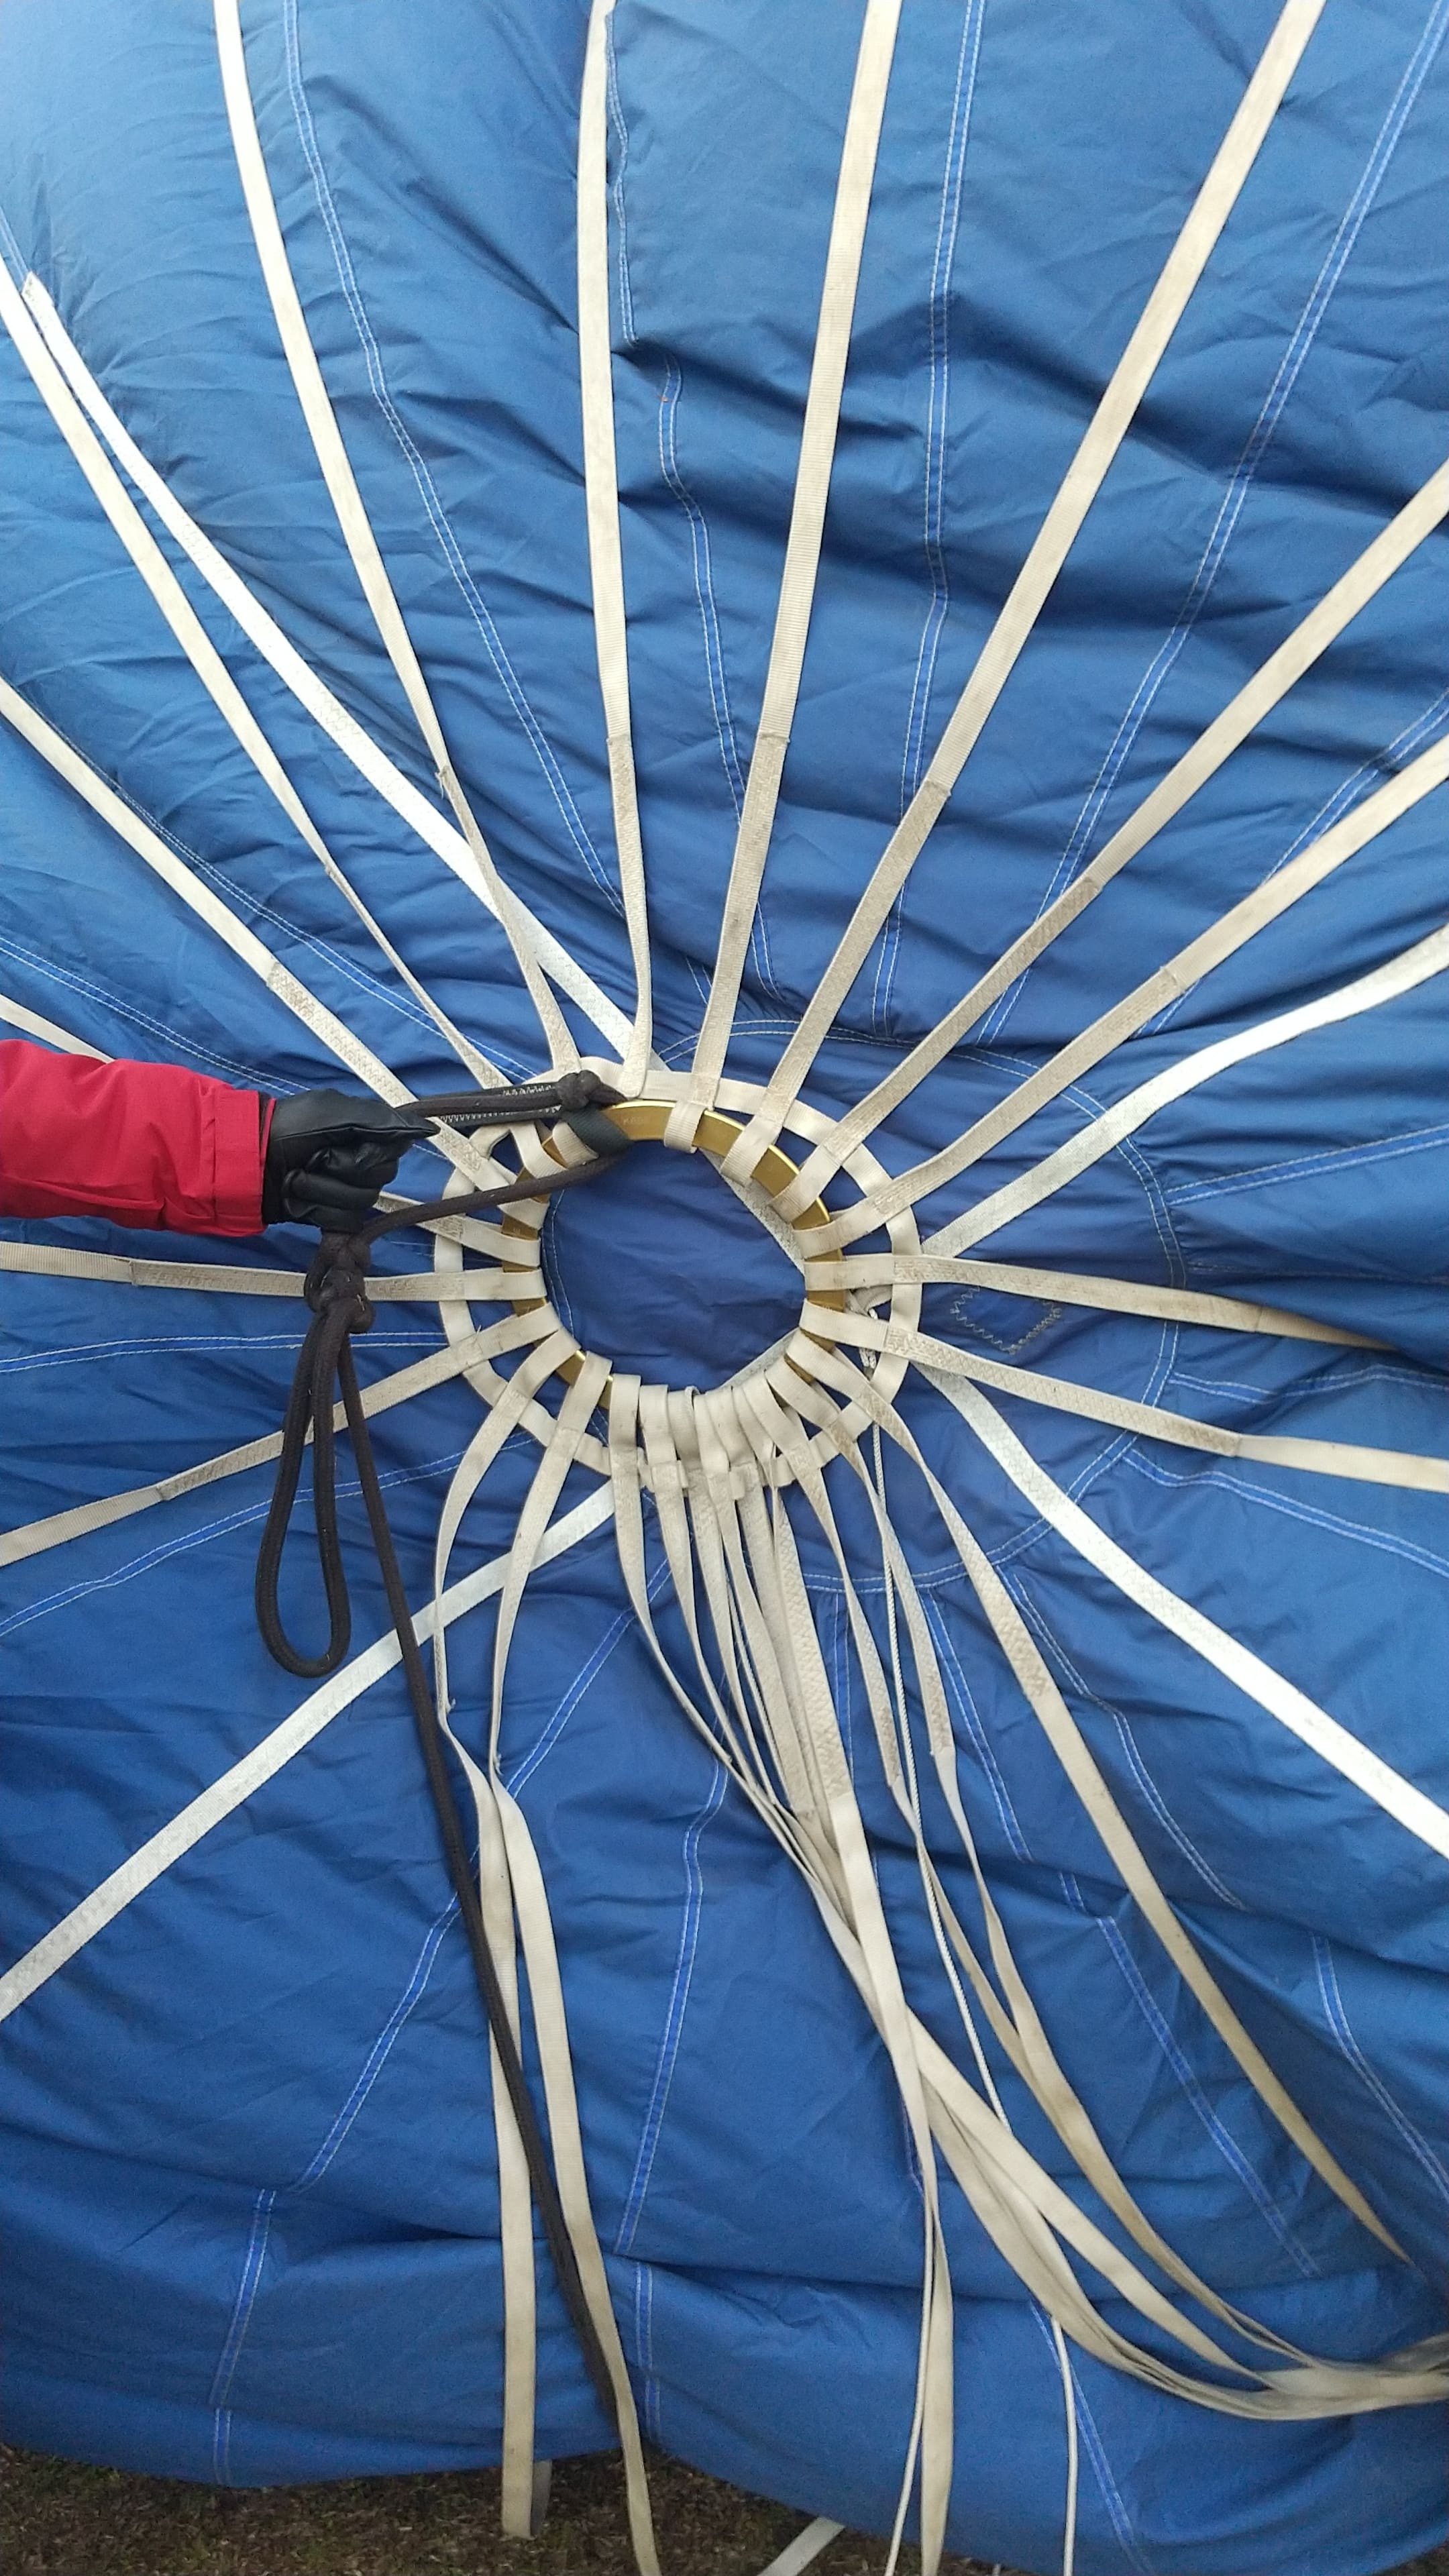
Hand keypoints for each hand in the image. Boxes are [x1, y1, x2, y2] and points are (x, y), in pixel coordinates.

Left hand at [262, 1091, 436, 1229]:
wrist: (244, 1163)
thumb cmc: (287, 1129)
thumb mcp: (333, 1113)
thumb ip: (381, 1121)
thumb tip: (430, 1130)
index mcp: (363, 1134)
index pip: (394, 1150)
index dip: (369, 1151)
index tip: (343, 1143)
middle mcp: (357, 1162)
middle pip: (379, 1178)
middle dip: (343, 1169)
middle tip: (314, 1158)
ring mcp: (342, 1191)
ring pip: (361, 1202)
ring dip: (324, 1190)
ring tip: (297, 1178)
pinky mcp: (327, 1215)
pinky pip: (345, 1223)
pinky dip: (321, 1213)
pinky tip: (301, 1202)